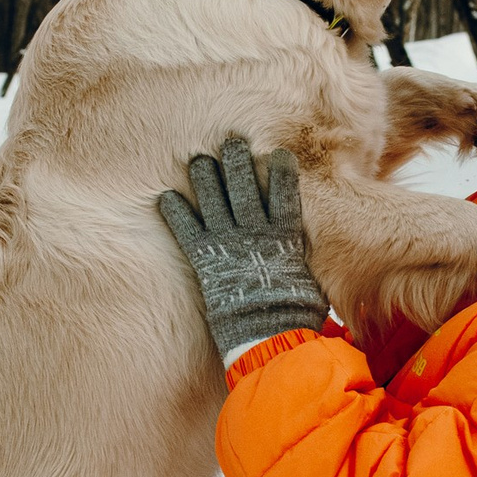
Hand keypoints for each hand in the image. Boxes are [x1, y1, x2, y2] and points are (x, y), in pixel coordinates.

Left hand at [157, 134, 331, 361]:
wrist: (268, 333)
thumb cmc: (295, 313)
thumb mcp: (310, 281)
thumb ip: (302, 259)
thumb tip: (311, 255)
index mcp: (284, 237)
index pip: (285, 194)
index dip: (282, 172)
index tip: (279, 154)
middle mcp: (255, 233)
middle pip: (245, 187)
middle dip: (237, 162)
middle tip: (231, 142)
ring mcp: (229, 244)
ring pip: (214, 201)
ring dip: (205, 178)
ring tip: (198, 160)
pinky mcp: (206, 260)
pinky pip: (187, 230)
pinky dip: (175, 213)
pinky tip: (165, 197)